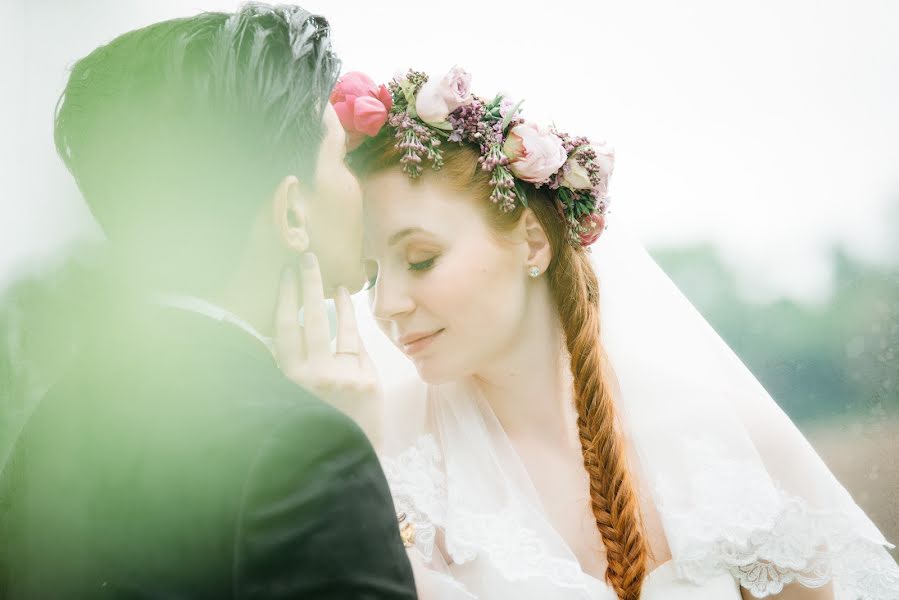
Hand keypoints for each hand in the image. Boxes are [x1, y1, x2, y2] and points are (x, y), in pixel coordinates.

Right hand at [274, 253, 381, 445]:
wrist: (344, 462)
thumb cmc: (317, 426)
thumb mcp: (294, 398)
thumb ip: (292, 366)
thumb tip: (292, 327)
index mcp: (290, 380)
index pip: (283, 330)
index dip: (284, 299)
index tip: (284, 275)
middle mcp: (314, 376)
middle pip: (311, 320)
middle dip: (308, 285)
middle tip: (306, 258)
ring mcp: (343, 376)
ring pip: (339, 328)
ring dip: (335, 300)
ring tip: (332, 281)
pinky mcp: (366, 380)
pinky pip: (358, 346)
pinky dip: (353, 323)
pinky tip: (350, 304)